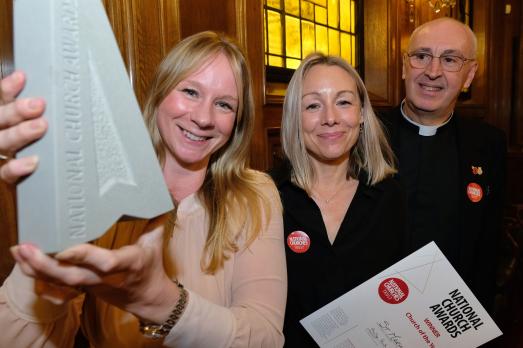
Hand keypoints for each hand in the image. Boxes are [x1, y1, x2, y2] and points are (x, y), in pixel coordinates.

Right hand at [0, 71, 46, 182]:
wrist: (4, 178)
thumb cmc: (32, 139)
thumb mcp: (30, 117)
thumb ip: (31, 107)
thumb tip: (42, 86)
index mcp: (3, 117)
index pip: (1, 99)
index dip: (8, 88)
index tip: (22, 77)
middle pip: (0, 118)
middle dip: (17, 110)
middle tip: (38, 105)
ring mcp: (0, 152)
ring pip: (2, 142)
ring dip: (20, 133)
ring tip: (40, 126)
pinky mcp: (5, 174)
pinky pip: (5, 174)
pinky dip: (16, 168)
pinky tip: (32, 162)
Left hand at [10, 216, 179, 323]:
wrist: (146, 298)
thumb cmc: (150, 266)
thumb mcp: (156, 242)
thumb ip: (155, 218)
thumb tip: (163, 193)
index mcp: (127, 263)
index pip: (104, 262)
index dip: (83, 256)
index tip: (63, 249)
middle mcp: (105, 276)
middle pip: (72, 275)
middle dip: (46, 264)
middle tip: (26, 246)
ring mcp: (91, 284)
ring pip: (60, 282)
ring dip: (36, 268)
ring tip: (19, 250)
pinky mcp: (81, 287)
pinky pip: (56, 285)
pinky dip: (38, 276)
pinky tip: (23, 263)